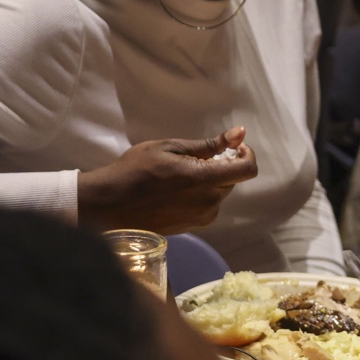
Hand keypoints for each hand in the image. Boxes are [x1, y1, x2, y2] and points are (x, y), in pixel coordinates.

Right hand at [78, 126, 257, 234]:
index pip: (247, 169)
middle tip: (194, 157)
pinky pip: (208, 205)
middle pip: (232, 180)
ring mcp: (203, 217)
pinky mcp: (195, 225)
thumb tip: (239, 133)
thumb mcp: (170, 148)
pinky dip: (201, 194)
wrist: (112, 204)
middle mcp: (210, 202)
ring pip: (220, 193)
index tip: (233, 146)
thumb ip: (208, 144)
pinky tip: (176, 190)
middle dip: (222, 166)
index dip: (247, 155)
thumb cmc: (136, 170)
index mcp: (205, 180)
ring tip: (180, 174)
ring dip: (210, 180)